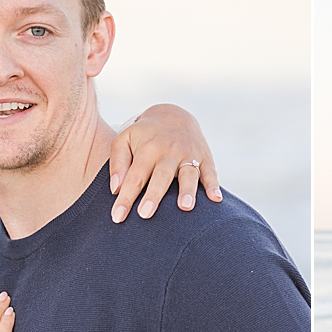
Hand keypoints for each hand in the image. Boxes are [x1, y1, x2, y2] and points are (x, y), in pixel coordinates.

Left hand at [108, 104, 221, 222]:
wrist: (173, 114)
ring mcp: (188, 154)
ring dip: (187, 190)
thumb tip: (116, 189)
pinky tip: (215, 199)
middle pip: (161, 176)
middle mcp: (168, 151)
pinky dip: (213, 185)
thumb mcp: (124, 140)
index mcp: (147, 149)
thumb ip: (117, 163)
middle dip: (153, 195)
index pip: (134, 177)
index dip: (126, 198)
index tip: (117, 217)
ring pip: (188, 174)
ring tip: (185, 207)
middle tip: (145, 214)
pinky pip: (211, 172)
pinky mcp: (205, 158)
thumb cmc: (144, 135)